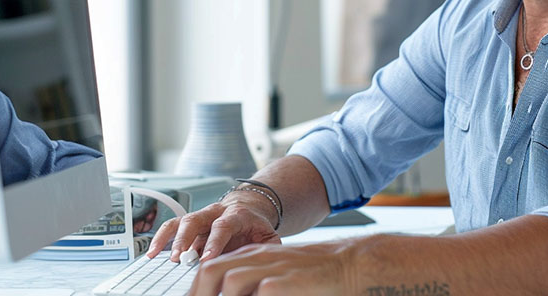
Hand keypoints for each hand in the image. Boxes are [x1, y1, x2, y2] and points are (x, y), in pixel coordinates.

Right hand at [146, 194, 280, 261]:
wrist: (250, 206)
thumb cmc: (257, 226)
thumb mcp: (269, 236)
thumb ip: (266, 250)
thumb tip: (259, 267)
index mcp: (237, 215)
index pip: (223, 226)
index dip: (213, 242)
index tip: (205, 259)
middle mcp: (215, 212)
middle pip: (196, 220)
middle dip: (185, 239)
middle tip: (178, 258)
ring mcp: (201, 215)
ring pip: (181, 221)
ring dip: (169, 239)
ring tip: (159, 256)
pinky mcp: (191, 221)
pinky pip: (172, 226)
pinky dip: (160, 238)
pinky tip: (152, 253)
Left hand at [189, 242, 356, 295]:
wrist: (350, 264)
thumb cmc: (316, 275)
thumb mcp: (279, 275)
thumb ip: (255, 285)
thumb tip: (231, 291)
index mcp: (254, 254)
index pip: (212, 267)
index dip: (197, 288)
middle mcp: (259, 258)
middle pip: (212, 269)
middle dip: (198, 292)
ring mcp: (271, 268)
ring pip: (229, 279)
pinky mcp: (284, 282)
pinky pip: (260, 293)